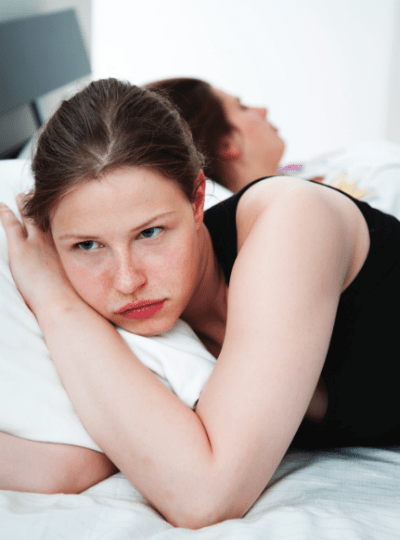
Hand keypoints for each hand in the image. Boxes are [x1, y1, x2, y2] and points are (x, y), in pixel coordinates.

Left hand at [0, 196, 75, 315]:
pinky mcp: (20, 249)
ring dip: (24, 204)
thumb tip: (93, 275)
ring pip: (29, 216)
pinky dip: (5, 214)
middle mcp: (55, 239)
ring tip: (21, 196)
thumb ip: (87, 270)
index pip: (63, 223)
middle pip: (48, 215)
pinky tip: (1, 207)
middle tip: (39, 193)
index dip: (60, 213)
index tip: (61, 205)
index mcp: (70, 245)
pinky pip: (11, 225)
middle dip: (44, 204)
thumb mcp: (87, 278)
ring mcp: (37, 242)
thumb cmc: (76, 298)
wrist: (63, 303)